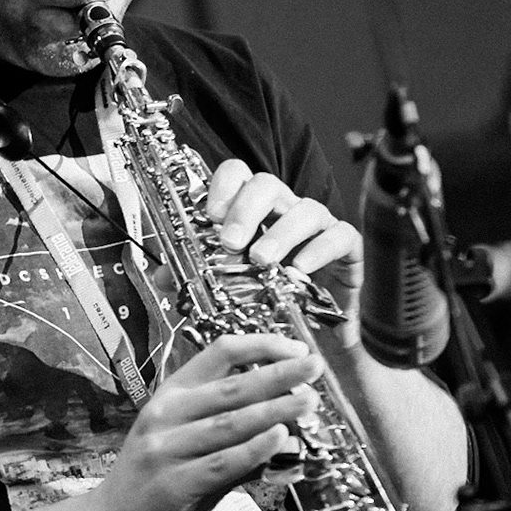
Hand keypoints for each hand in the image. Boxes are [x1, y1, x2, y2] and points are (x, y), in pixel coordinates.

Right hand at [89, 334, 321, 510]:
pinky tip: (280, 438)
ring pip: (230, 423)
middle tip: (314, 366)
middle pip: (231, 386)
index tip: (296, 348)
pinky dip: (254, 449)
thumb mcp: (184, 439)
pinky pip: (222, 463)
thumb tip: (287, 416)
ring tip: (308, 401)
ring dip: (276, 409)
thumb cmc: (153, 476)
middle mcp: (166, 415)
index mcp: (171, 394)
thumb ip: (231, 428)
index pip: (220, 354)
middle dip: (279, 374)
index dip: (262, 347)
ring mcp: (167, 449)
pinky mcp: (173, 484)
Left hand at [205, 160, 362, 347]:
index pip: (238, 176)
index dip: (223, 187)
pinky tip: (301, 270)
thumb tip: (164, 277)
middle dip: (246, 210)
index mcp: (254, 211)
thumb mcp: (229, 289)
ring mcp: (318, 225)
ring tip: (263, 260)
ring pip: (305, 209)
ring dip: (281, 233)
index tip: (210, 215)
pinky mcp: (346, 247)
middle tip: (229, 242)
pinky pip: (339, 236)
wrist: (312, 334)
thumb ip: (197, 278)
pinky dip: (320, 250)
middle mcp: (285, 210)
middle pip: (268, 185)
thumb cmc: (271, 298)